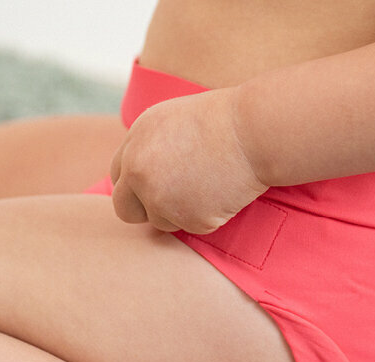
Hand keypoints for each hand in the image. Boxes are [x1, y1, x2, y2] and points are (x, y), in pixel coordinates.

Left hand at [109, 87, 267, 233]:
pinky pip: (193, 227)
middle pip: (125, 210)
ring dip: (180, 213)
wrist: (254, 131)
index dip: (136, 186)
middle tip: (171, 203)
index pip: (119, 178)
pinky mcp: (188, 220)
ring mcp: (161, 199)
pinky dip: (208, 216)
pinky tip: (223, 192)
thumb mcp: (171, 122)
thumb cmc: (223, 120)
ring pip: (161, 222)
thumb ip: (147, 149)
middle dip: (144, 211)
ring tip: (209, 185)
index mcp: (134, 144)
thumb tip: (139, 177)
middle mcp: (139, 173)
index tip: (155, 187)